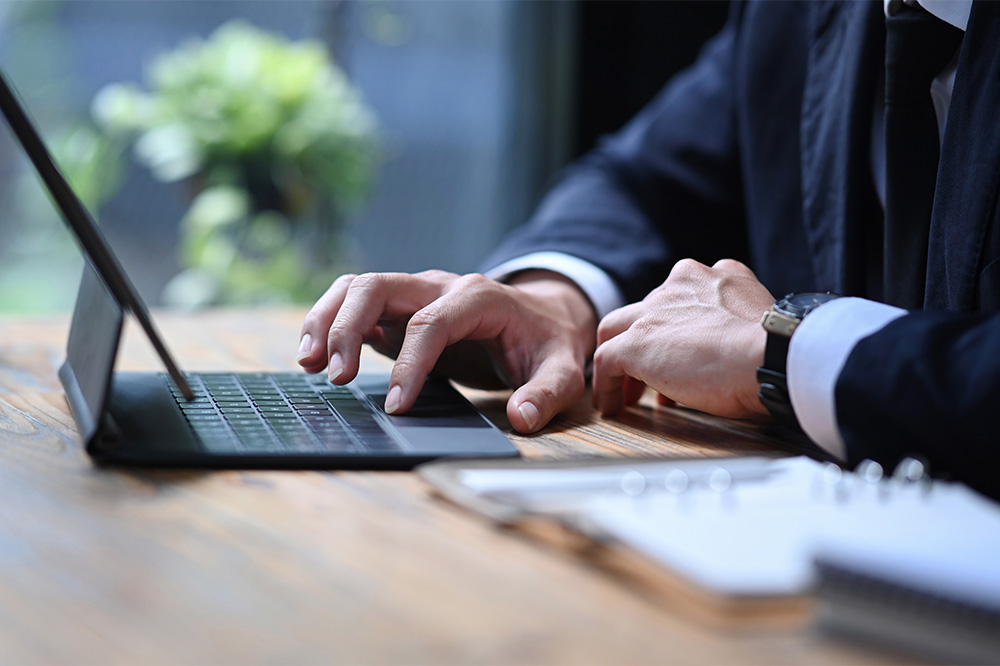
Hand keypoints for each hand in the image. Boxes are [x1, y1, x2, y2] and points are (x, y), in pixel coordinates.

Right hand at [297, 270, 596, 432]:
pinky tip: (316, 357)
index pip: (431, 323)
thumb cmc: (546, 343)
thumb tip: (521, 417)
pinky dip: (330, 323)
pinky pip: (356, 302)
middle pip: (378, 286)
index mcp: (478, 298)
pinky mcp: (399, 308)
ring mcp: (415, 292)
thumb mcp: (563, 369)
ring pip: (357, 286)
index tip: (397, 407)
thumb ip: (546, 393)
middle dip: (348, 327)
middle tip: (335, 378)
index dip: (410, 363)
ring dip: (327, 319)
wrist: (542, 316)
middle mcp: (440, 287)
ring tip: (308, 364)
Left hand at [592, 259, 772, 419]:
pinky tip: (611, 405)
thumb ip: (734, 327)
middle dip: (645, 343)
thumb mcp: (757, 324)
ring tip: (625, 394)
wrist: (771, 357)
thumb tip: (724, 356)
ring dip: (619, 362)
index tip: (680, 354)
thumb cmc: (774, 352)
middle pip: (645, 311)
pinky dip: (605, 385)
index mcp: (714, 276)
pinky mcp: (636, 342)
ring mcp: (655, 311)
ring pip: (617, 330)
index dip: (675, 328)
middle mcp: (681, 283)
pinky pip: (607, 360)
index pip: (679, 298)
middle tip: (647, 376)